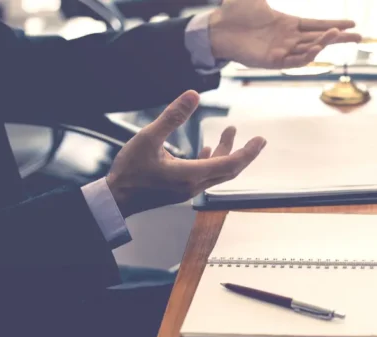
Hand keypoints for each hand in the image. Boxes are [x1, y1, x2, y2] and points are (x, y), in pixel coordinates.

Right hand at [106, 90, 265, 217]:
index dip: (248, 152)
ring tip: (230, 131)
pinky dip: (212, 161)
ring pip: (217, 172)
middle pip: (229, 170)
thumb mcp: (148, 138)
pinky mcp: (181, 190)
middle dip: (244, 153)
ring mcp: (188, 189)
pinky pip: (205, 175)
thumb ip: (172, 116)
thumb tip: (192, 95)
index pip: (230, 164)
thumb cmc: (129, 171)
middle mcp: (194, 185)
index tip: (260, 140)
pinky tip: (208, 149)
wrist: (115, 199)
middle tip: (258, 139)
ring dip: (226, 152)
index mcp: (190, 175)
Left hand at [209, 0, 361, 68]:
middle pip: (320, 38)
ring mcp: (281, 51)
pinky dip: (306, 56)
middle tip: (360, 36)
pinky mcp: (272, 61)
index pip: (317, 24)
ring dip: (324, 43)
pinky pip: (294, 61)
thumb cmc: (233, 13)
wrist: (215, 27)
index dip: (335, 24)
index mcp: (288, 24)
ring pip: (309, 49)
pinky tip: (317, 48)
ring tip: (337, 35)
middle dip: (340, 38)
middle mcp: (288, 39)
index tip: (352, 23)